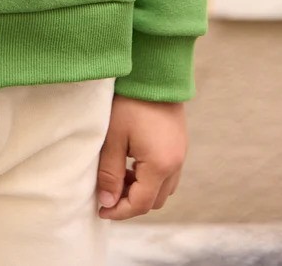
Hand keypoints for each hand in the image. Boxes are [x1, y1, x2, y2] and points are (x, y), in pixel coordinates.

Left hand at [96, 94, 186, 219]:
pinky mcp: (179, 144)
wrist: (153, 71)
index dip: (119, 211)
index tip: (100, 209)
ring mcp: (181, 153)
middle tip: (108, 194)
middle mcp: (176, 163)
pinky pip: (167, 173)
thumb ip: (110, 173)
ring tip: (118, 177)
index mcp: (160, 165)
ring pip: (163, 189)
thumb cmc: (129, 101)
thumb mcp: (113, 137)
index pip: (141, 204)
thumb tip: (107, 203)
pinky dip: (150, 177)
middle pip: (155, 200)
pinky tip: (132, 163)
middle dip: (131, 203)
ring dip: (142, 190)